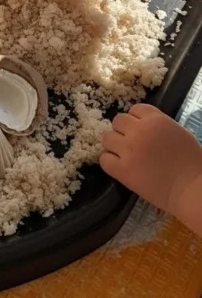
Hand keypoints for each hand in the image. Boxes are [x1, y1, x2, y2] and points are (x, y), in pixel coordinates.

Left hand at [101, 104, 201, 234]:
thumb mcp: (179, 133)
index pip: (135, 109)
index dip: (136, 120)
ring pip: (107, 138)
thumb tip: (147, 127)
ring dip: (114, 145)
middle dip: (123, 130)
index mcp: (156, 119)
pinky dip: (109, 162)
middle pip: (118, 121)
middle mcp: (139, 130)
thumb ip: (160, 126)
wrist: (190, 188)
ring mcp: (128, 150)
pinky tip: (119, 167)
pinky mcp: (122, 170)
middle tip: (130, 143)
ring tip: (124, 155)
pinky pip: (104, 159)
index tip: (140, 129)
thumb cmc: (192, 162)